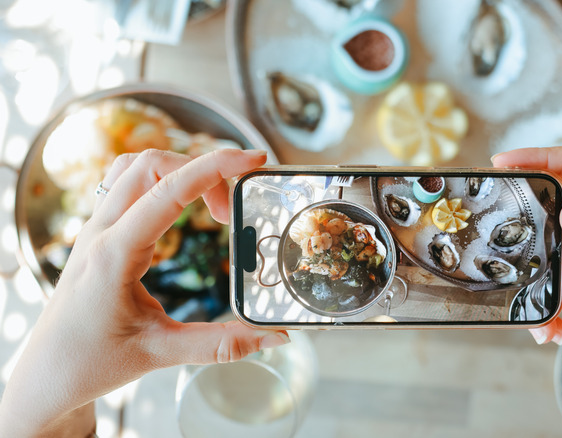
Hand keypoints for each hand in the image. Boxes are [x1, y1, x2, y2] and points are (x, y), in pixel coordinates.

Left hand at [0, 149, 288, 435]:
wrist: (45, 373)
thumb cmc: (91, 364)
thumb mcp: (161, 355)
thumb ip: (221, 345)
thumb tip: (275, 337)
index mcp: (114, 256)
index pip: (168, 191)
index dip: (215, 168)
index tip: (252, 160)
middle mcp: (100, 232)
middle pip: (152, 165)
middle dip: (203, 171)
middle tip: (234, 208)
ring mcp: (94, 229)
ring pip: (135, 166)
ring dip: (179, 170)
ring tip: (211, 205)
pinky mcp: (97, 233)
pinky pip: (124, 183)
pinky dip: (160, 180)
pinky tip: (180, 206)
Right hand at [493, 147, 561, 435]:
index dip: (547, 155)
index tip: (508, 162)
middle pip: (554, 195)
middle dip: (521, 198)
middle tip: (490, 204)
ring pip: (539, 238)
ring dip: (521, 262)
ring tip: (511, 280)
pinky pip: (537, 279)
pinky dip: (531, 302)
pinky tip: (543, 327)